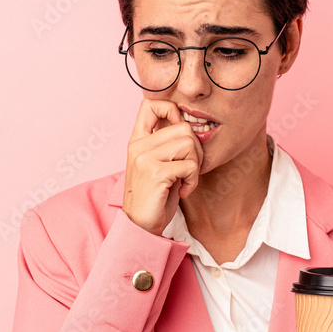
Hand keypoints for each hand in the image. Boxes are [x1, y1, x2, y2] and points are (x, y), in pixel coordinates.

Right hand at [123, 99, 203, 235]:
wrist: (140, 227)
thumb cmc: (155, 197)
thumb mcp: (158, 165)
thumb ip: (167, 145)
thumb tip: (190, 124)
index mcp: (137, 140)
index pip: (150, 104)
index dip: (171, 110)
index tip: (179, 134)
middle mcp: (138, 145)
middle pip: (183, 126)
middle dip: (195, 149)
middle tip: (189, 169)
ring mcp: (144, 158)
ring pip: (189, 143)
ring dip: (195, 165)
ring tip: (185, 180)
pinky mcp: (155, 172)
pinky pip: (189, 165)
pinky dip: (193, 180)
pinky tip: (183, 191)